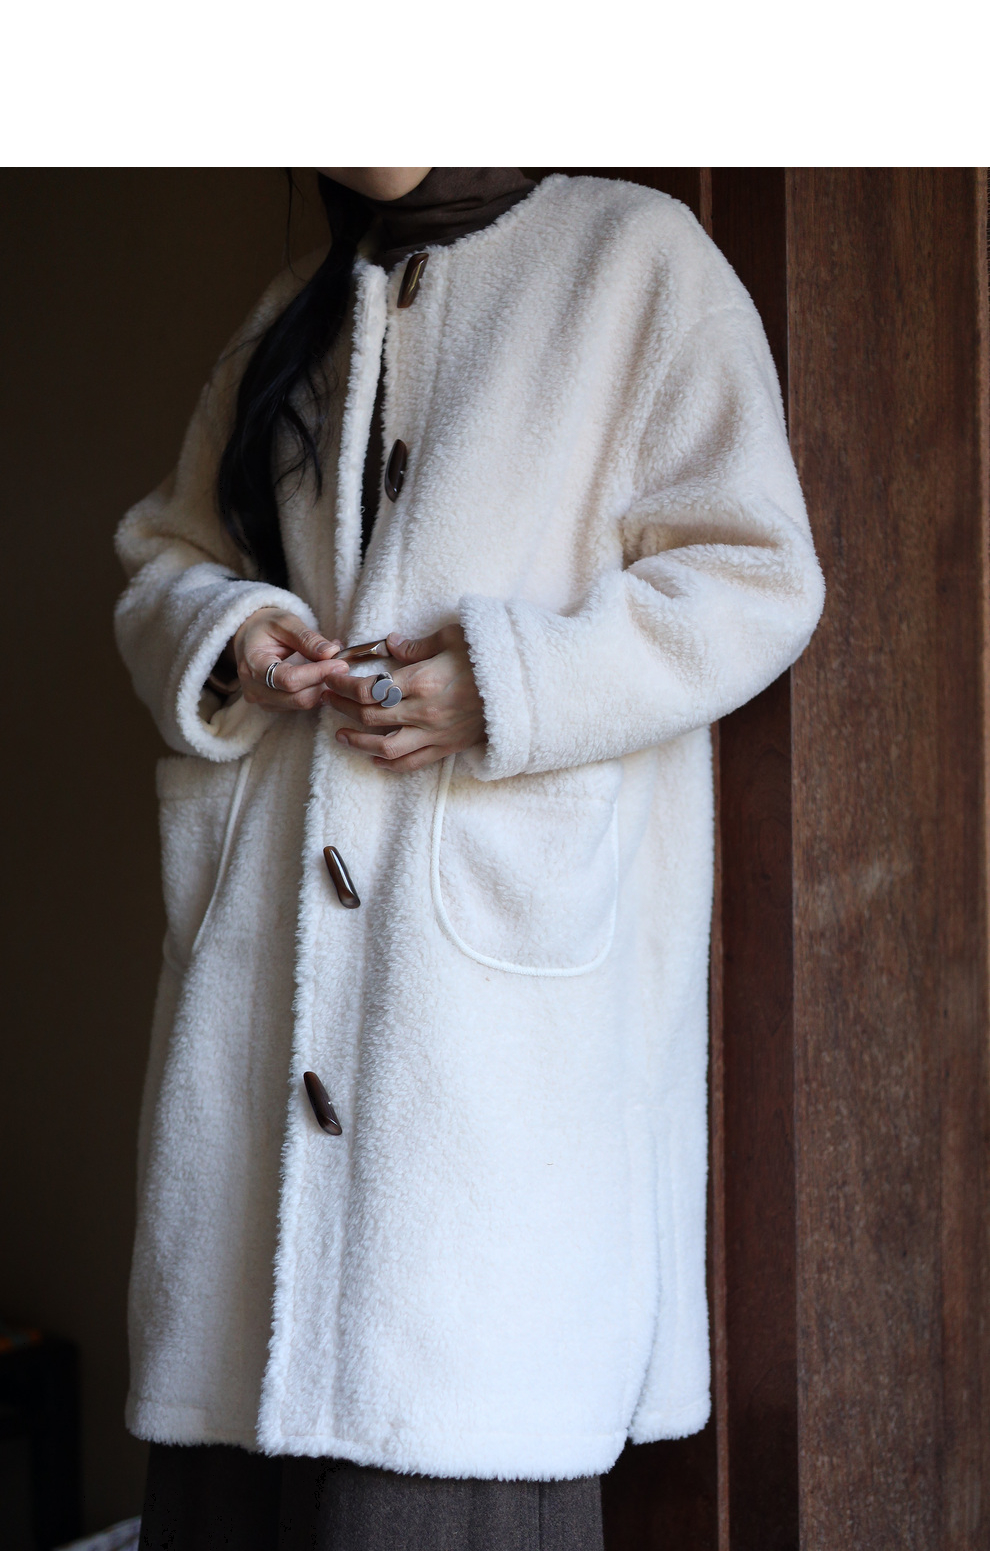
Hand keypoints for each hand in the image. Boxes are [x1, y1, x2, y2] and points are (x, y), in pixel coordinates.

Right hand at [232, 608, 348, 711]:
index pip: (288, 679)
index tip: (340, 663)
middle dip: (324, 683)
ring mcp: (262, 700)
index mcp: (253, 663)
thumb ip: (307, 638)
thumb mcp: (285, 622)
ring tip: (332, 665)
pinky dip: (315, 691)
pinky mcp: (272, 706)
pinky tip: (321, 675)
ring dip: (322, 688)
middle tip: (343, 665)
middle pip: (297, 698)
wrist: (249, 637)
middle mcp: (254, 688)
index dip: (317, 674)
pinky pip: (300, 705)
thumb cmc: (266, 626)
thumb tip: (331, 652)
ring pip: (301, 704)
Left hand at [325, 624, 485, 771]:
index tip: (331, 678)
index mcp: (423, 681)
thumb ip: (418, 645)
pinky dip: (389, 763)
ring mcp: (436, 733)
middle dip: (341, 707)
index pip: (369, 689)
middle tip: (326, 699)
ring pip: (385, 746)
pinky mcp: (447, 747)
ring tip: (340, 734)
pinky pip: (412, 762)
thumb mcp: (454, 638)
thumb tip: (391, 644)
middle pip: (370, 716)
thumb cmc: (489, 657)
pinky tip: (375, 758)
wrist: (525, 688)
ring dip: (357, 741)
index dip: (343, 685)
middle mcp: (425, 711)